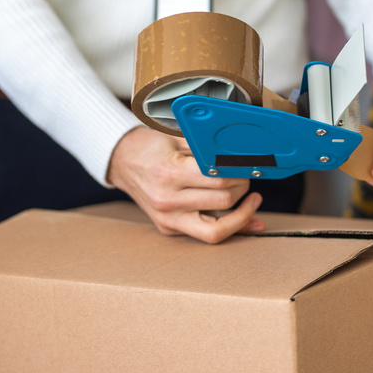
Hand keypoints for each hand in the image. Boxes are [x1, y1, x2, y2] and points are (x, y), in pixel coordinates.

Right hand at [107, 126, 264, 243]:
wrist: (122, 161)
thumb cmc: (151, 146)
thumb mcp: (178, 138)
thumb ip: (208, 149)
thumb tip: (240, 159)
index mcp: (169, 173)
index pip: (218, 178)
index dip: (240, 172)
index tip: (249, 166)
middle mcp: (167, 200)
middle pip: (223, 201)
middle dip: (243, 188)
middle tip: (247, 177)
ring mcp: (167, 218)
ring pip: (217, 230)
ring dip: (241, 214)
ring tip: (251, 200)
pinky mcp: (169, 228)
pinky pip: (205, 234)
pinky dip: (229, 227)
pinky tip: (246, 220)